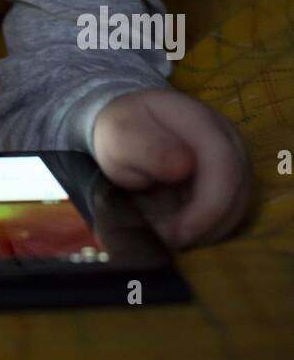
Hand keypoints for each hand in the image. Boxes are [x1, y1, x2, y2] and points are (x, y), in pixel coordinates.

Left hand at [91, 87, 254, 249]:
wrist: (130, 127)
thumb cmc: (124, 131)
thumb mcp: (121, 137)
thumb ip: (148, 149)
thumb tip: (185, 166)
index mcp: (201, 120)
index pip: (224, 165)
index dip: (208, 206)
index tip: (177, 233)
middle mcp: (228, 138)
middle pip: (238, 191)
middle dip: (205, 225)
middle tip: (168, 239)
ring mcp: (236, 159)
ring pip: (238, 207)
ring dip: (206, 229)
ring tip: (169, 232)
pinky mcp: (234, 180)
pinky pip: (231, 212)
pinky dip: (208, 227)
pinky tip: (181, 226)